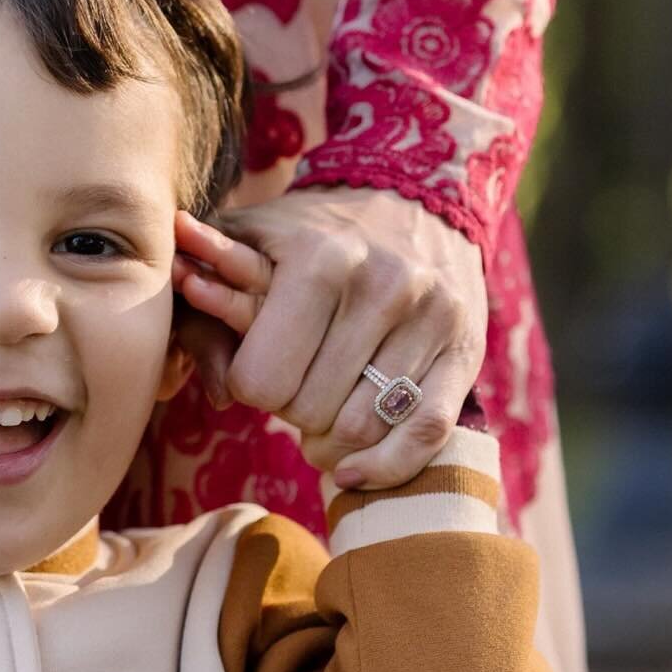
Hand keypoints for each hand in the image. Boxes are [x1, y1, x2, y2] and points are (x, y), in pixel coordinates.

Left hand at [171, 188, 486, 488]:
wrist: (414, 202)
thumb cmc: (310, 234)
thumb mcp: (246, 244)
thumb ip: (206, 306)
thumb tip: (215, 390)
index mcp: (319, 258)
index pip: (262, 379)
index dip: (249, 388)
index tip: (256, 374)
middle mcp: (382, 284)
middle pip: (309, 409)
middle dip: (288, 414)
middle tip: (290, 397)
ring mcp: (430, 318)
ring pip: (362, 427)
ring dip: (330, 443)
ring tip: (318, 423)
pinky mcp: (464, 349)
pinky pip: (425, 433)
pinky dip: (385, 465)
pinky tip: (352, 469)